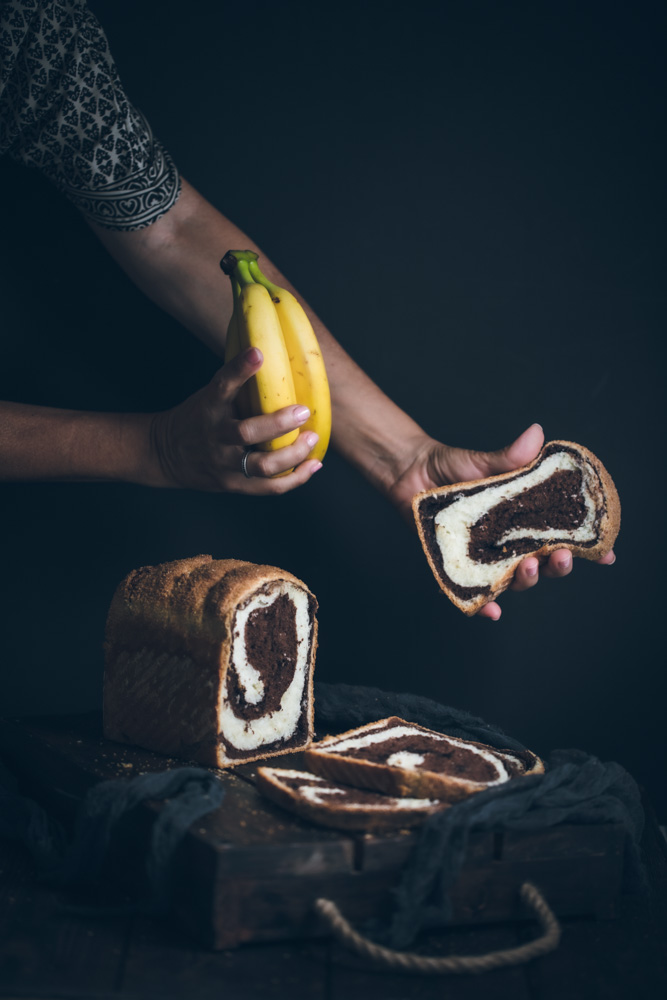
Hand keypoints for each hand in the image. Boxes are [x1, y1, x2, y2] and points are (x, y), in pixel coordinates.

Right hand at [149, 348, 322, 493]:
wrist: (165, 454)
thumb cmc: (198, 419)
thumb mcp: (207, 398)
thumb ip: (235, 389)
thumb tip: (275, 361)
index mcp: (208, 409)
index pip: (222, 386)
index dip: (239, 369)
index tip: (258, 353)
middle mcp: (215, 437)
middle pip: (246, 433)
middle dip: (279, 423)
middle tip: (303, 411)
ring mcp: (224, 464)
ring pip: (263, 466)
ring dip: (293, 454)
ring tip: (312, 439)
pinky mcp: (233, 484)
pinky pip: (269, 487)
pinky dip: (295, 478)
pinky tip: (313, 465)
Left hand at [388, 423, 615, 618]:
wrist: (413, 473)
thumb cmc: (454, 468)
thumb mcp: (484, 461)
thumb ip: (510, 457)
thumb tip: (536, 435)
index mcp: (526, 519)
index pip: (563, 537)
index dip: (587, 549)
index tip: (606, 554)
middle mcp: (511, 542)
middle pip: (545, 564)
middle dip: (558, 565)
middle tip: (561, 557)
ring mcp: (486, 557)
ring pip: (514, 580)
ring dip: (527, 579)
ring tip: (528, 567)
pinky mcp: (458, 567)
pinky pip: (473, 593)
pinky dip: (483, 606)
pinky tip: (492, 611)